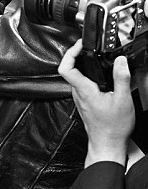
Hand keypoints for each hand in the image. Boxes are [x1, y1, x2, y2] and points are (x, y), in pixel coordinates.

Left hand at [58, 39, 134, 167]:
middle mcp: (78, 93)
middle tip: (87, 47)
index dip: (70, 52)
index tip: (80, 45)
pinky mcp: (84, 102)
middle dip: (77, 55)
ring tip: (94, 58)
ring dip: (83, 66)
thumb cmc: (112, 127)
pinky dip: (88, 76)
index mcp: (84, 90)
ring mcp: (79, 98)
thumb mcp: (122, 99)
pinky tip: (100, 76)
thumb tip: (121, 61)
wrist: (107, 143)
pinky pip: (82, 84)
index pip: (66, 67)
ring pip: (76, 77)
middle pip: (70, 69)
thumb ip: (121, 78)